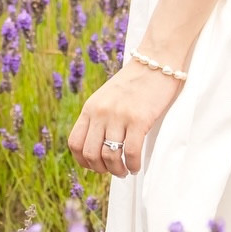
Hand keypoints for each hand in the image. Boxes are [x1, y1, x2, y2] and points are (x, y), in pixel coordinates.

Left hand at [67, 61, 182, 177]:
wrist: (156, 60)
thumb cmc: (134, 82)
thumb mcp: (107, 97)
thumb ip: (99, 117)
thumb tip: (97, 147)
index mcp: (90, 107)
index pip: (75, 143)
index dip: (83, 161)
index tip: (96, 165)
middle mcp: (101, 112)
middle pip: (90, 154)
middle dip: (100, 169)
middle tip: (112, 170)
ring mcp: (119, 115)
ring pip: (110, 156)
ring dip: (117, 170)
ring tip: (125, 170)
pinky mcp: (139, 119)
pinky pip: (131, 152)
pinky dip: (133, 165)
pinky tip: (136, 165)